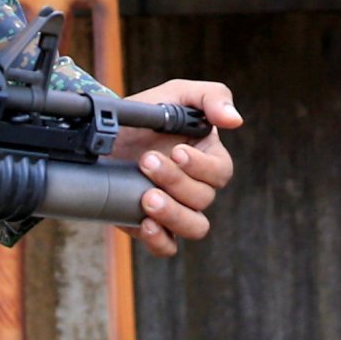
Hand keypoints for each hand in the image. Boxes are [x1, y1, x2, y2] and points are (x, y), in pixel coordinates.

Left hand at [110, 79, 239, 255]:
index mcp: (207, 157)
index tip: (177, 151)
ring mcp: (175, 209)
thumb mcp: (178, 92)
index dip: (201, 165)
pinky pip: (167, 247)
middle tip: (146, 161)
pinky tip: (145, 223)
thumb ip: (211, 97)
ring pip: (194, 227)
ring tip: (147, 197)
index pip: (220, 171)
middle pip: (203, 199)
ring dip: (173, 214)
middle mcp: (195, 187)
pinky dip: (160, 240)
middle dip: (175, 181)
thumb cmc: (149, 111)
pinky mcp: (152, 226)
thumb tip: (235, 119)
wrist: (105, 132)